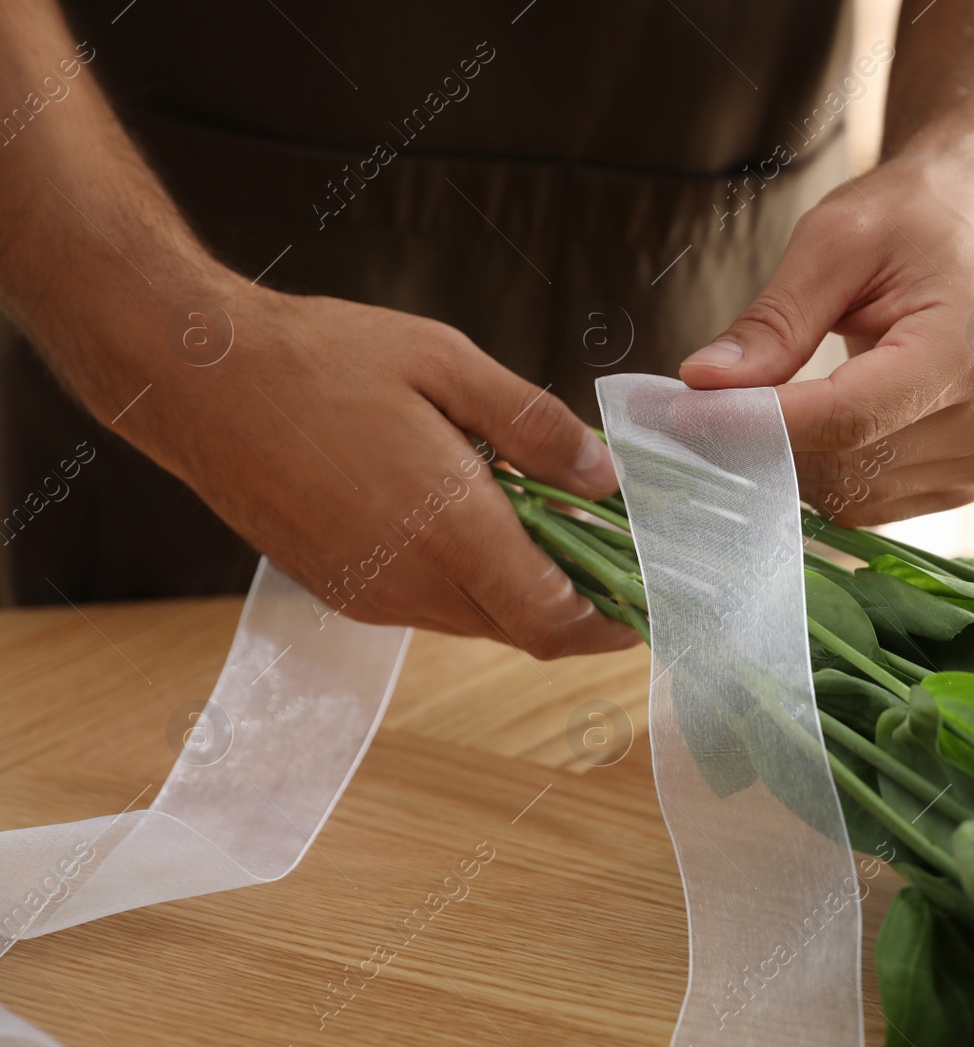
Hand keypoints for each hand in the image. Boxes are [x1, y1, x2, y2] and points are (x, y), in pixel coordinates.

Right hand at [111, 281, 639, 657]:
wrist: (197, 381)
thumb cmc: (320, 360)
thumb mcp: (446, 363)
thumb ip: (535, 427)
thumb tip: (603, 479)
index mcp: (448, 529)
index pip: (552, 620)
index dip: (610, 625)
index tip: (645, 605)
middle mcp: (410, 581)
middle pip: (521, 629)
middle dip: (574, 604)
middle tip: (608, 556)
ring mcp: (370, 595)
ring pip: (476, 621)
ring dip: (520, 591)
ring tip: (542, 525)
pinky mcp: (342, 592)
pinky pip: (429, 607)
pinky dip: (470, 582)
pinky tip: (471, 521)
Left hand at [678, 161, 973, 525]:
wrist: (968, 232)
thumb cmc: (907, 224)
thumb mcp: (833, 242)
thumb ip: (773, 322)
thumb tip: (703, 381)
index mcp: (971, 347)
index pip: (849, 416)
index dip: (759, 424)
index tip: (684, 414)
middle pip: (846, 463)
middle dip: (761, 442)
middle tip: (699, 409)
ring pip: (851, 494)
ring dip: (790, 462)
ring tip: (764, 406)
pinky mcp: (967, 480)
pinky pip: (869, 502)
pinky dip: (823, 474)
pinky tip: (813, 425)